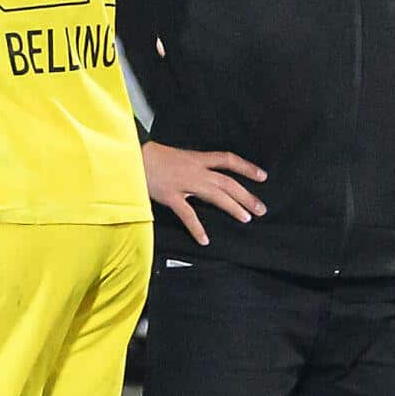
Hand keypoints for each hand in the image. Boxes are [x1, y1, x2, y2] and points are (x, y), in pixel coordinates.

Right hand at [142, 141, 267, 245]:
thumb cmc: (152, 157)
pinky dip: (197, 228)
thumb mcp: (178, 156)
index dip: (247, 167)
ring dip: (233, 208)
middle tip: (261, 208)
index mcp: (197, 158)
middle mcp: (196, 170)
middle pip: (228, 182)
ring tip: (246, 219)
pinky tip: (205, 239)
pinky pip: (188, 214)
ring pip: (216, 196)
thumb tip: (206, 174)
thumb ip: (193, 166)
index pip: (228, 160)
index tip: (263, 176)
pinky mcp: (171, 196)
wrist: (132, 157)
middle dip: (247, 195)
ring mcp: (184, 183)